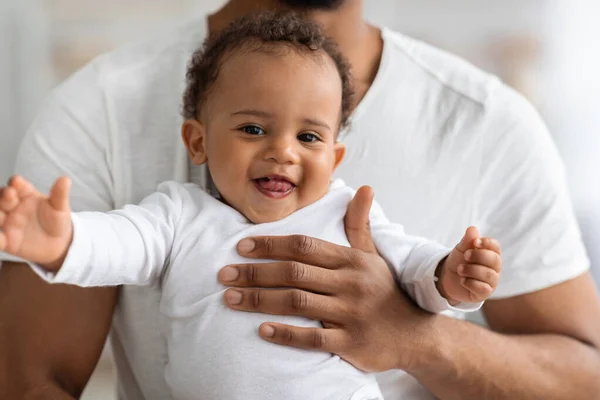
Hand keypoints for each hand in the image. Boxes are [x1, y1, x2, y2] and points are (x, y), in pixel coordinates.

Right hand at [0, 175, 72, 270]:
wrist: (58, 243)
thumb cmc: (56, 220)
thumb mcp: (60, 207)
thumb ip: (60, 194)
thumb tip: (66, 179)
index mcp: (25, 194)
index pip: (18, 186)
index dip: (17, 183)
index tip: (17, 181)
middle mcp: (13, 206)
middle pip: (3, 198)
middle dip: (4, 196)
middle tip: (10, 194)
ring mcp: (7, 222)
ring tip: (1, 215)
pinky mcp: (6, 240)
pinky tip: (1, 240)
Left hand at [218, 186, 435, 372]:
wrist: (414, 335)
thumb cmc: (384, 291)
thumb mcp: (374, 255)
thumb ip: (360, 223)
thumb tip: (364, 188)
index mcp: (351, 260)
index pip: (304, 246)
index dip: (270, 244)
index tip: (242, 246)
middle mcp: (350, 284)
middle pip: (293, 273)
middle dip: (255, 272)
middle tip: (224, 274)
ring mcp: (350, 315)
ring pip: (296, 303)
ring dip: (259, 300)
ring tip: (230, 298)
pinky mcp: (350, 343)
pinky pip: (312, 339)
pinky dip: (285, 334)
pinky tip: (261, 330)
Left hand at [437, 226, 501, 302]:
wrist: (448, 278)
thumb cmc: (459, 260)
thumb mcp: (461, 248)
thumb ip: (467, 240)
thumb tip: (473, 229)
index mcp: (491, 253)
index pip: (496, 247)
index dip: (487, 243)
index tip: (475, 242)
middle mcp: (494, 267)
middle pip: (494, 260)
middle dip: (478, 256)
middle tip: (465, 255)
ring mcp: (491, 281)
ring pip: (488, 274)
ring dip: (472, 270)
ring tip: (460, 269)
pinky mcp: (484, 293)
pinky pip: (483, 289)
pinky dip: (470, 283)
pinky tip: (462, 280)